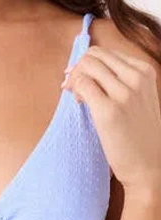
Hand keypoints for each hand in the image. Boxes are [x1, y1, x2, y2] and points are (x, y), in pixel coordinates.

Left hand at [61, 45, 160, 192]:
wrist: (149, 166)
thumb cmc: (139, 135)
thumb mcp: (139, 99)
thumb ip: (121, 81)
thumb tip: (87, 68)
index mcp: (145, 72)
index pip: (107, 53)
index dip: (87, 64)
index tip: (80, 78)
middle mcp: (136, 78)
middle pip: (94, 56)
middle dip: (78, 68)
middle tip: (71, 86)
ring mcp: (124, 93)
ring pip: (87, 66)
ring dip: (74, 78)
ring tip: (77, 97)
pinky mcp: (109, 110)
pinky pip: (82, 85)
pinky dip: (74, 90)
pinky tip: (78, 103)